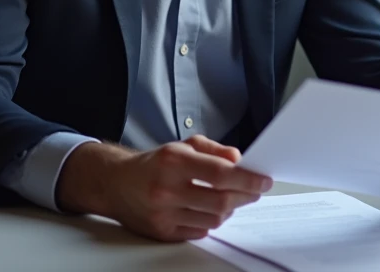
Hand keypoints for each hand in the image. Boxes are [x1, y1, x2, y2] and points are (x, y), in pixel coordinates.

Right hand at [56, 135, 272, 240]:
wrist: (115, 184)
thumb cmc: (154, 163)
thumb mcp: (183, 146)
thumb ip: (214, 150)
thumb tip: (239, 161)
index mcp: (174, 161)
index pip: (220, 173)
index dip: (247, 178)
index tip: (264, 180)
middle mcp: (167, 188)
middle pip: (221, 200)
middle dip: (246, 196)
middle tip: (256, 191)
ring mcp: (164, 213)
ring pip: (214, 218)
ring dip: (230, 209)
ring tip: (231, 198)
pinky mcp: (162, 232)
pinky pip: (200, 231)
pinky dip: (212, 220)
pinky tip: (211, 209)